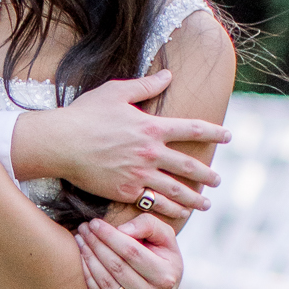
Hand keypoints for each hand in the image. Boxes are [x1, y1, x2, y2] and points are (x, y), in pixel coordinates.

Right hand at [30, 74, 228, 216]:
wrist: (59, 143)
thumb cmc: (84, 114)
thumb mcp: (116, 92)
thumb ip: (146, 85)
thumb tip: (168, 75)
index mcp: (151, 126)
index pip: (193, 129)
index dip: (215, 132)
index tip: (228, 136)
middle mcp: (150, 151)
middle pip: (189, 165)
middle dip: (207, 174)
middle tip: (217, 180)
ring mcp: (138, 173)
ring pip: (175, 189)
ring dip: (194, 198)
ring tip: (205, 204)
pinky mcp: (124, 190)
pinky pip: (153, 202)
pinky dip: (169, 209)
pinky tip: (178, 213)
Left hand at [76, 211, 182, 288]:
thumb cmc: (160, 256)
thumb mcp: (163, 237)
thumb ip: (148, 225)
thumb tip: (122, 230)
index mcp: (167, 276)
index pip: (132, 252)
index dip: (110, 236)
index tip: (94, 223)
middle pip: (116, 267)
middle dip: (96, 244)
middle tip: (82, 229)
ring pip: (106, 282)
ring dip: (88, 259)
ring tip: (79, 241)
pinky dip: (88, 278)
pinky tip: (81, 261)